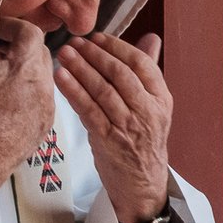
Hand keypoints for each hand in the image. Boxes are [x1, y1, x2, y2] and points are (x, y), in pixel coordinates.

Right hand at [0, 0, 54, 206]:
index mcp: (27, 67)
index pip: (30, 32)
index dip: (10, 27)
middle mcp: (46, 84)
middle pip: (39, 51)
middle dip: (17, 46)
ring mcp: (49, 105)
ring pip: (42, 73)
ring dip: (23, 68)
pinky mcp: (47, 122)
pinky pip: (43, 95)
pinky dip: (28, 88)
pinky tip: (5, 99)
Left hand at [57, 30, 173, 222]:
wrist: (142, 184)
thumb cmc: (144, 141)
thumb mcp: (154, 105)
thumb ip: (149, 71)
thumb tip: (151, 38)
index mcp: (162, 99)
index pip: (141, 64)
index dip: (117, 47)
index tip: (97, 38)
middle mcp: (148, 111)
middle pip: (120, 74)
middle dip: (95, 55)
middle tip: (75, 42)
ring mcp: (128, 126)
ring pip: (103, 90)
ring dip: (81, 69)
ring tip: (64, 53)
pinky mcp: (108, 140)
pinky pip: (88, 110)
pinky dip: (73, 91)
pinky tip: (61, 77)